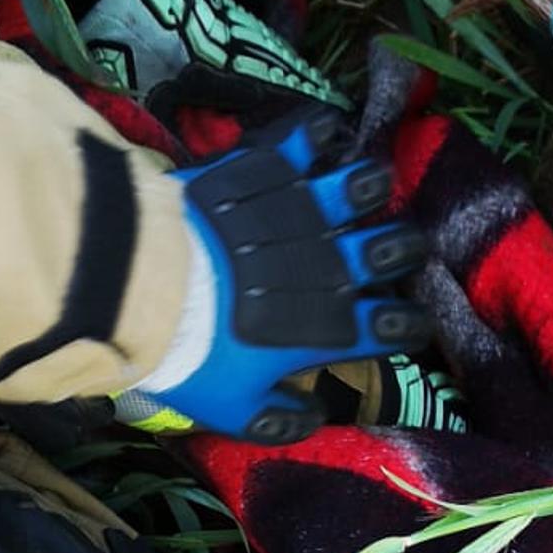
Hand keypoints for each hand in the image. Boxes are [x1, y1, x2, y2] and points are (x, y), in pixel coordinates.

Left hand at [131, 111, 430, 442]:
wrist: (144, 288)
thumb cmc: (192, 355)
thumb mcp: (234, 410)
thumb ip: (279, 421)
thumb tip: (311, 418)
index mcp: (331, 328)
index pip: (394, 325)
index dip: (407, 324)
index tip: (402, 323)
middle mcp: (332, 265)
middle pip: (394, 248)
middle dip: (402, 247)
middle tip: (388, 248)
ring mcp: (303, 210)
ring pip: (364, 185)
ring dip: (368, 185)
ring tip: (362, 186)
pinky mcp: (268, 167)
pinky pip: (308, 136)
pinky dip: (319, 131)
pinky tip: (321, 134)